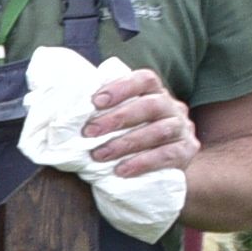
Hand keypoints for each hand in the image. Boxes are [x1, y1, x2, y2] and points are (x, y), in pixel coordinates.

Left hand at [84, 66, 201, 178]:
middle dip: (117, 118)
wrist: (162, 168)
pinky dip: (142, 162)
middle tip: (89, 132)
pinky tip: (121, 170)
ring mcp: (183, 129)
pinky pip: (167, 155)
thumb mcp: (120, 122)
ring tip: (99, 155)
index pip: (146, 79)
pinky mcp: (187, 151)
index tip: (95, 101)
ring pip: (159, 131)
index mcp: (155, 93)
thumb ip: (103, 113)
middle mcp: (172, 107)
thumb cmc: (131, 137)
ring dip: (125, 143)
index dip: (122, 87)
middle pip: (151, 105)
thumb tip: (64, 115)